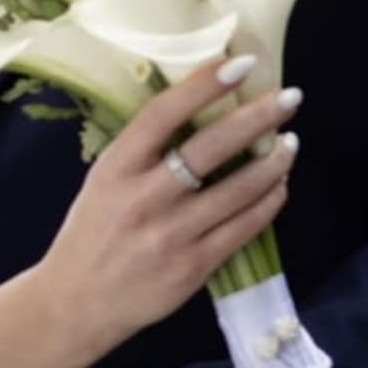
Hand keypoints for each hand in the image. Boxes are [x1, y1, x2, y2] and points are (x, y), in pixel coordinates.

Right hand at [42, 57, 300, 366]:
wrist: (76, 303)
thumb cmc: (93, 232)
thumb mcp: (105, 181)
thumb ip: (145, 152)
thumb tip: (203, 110)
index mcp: (116, 168)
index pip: (162, 115)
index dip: (203, 86)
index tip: (239, 64)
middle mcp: (143, 199)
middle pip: (209, 149)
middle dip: (256, 119)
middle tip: (289, 98)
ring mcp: (170, 235)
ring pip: (237, 190)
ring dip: (273, 163)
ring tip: (291, 143)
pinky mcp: (192, 267)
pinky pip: (242, 229)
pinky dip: (267, 203)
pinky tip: (279, 186)